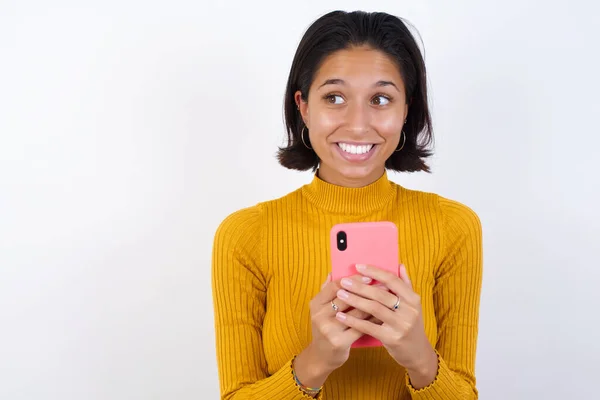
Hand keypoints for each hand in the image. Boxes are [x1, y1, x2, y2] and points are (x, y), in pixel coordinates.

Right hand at [293, 273, 376, 388]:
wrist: (321, 356)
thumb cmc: (326, 328)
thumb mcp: (321, 309)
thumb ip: (327, 290)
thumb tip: (334, 271)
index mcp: (316, 304)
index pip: (335, 286)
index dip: (352, 280)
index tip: (368, 276)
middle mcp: (320, 315)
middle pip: (347, 297)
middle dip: (367, 290)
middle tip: (384, 284)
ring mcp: (329, 329)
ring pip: (356, 312)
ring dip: (374, 304)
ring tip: (388, 297)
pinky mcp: (339, 342)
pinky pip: (361, 327)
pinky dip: (374, 320)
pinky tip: (384, 315)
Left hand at [334, 264, 437, 387]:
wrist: (417, 353)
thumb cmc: (410, 324)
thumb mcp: (412, 305)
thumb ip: (406, 284)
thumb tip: (399, 264)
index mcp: (413, 299)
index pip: (392, 280)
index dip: (374, 271)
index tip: (358, 266)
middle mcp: (409, 311)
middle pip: (380, 294)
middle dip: (360, 286)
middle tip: (343, 281)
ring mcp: (401, 325)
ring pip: (374, 308)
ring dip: (355, 300)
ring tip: (340, 294)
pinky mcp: (392, 339)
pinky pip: (369, 326)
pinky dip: (354, 320)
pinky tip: (341, 315)